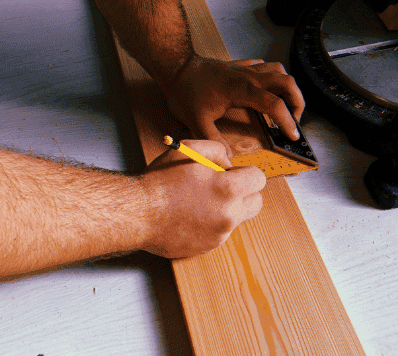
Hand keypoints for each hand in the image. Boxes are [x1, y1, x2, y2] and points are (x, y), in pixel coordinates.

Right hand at [140, 140, 265, 257]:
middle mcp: (229, 215)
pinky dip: (210, 223)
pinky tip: (190, 214)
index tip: (233, 173)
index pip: (259, 180)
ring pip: (236, 218)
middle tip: (223, 186)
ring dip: (226, 208)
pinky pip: (218, 232)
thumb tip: (228, 163)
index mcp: (228, 190)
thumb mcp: (189, 150)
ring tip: (198, 200)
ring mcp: (219, 234)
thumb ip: (217, 150)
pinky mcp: (207, 247)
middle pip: (256, 203)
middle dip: (245, 193)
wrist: (138, 213)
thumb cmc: (160, 181)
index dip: (246, 173)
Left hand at [162, 55, 304, 155]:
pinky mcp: (240, 66)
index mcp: (242, 91)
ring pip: (279, 70)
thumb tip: (227, 160)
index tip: (292, 136)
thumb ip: (213, 142)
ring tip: (285, 105)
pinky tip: (267, 89)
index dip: (287, 122)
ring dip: (288, 87)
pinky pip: (264, 66)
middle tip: (294, 120)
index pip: (275, 105)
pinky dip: (272, 77)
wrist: (175, 66)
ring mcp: (245, 69)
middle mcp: (249, 77)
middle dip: (298, 102)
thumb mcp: (196, 121)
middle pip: (287, 82)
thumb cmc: (185, 91)